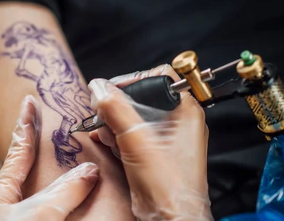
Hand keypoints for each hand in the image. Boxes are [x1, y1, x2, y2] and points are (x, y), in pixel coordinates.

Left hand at [0, 95, 98, 220]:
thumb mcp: (40, 214)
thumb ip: (65, 190)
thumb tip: (89, 170)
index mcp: (1, 195)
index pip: (18, 149)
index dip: (26, 124)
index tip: (29, 102)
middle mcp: (10, 205)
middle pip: (26, 165)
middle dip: (35, 143)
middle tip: (44, 124)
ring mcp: (22, 217)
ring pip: (39, 188)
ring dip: (50, 172)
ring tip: (56, 156)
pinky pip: (51, 206)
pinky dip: (59, 194)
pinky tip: (62, 196)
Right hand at [88, 65, 212, 220]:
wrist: (169, 218)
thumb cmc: (168, 186)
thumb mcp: (136, 139)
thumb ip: (115, 109)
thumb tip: (98, 87)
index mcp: (185, 111)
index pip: (158, 77)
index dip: (132, 80)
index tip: (110, 90)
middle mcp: (178, 122)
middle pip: (142, 97)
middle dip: (117, 106)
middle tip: (102, 112)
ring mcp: (166, 138)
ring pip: (134, 116)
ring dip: (114, 122)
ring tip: (104, 131)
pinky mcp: (154, 152)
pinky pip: (132, 134)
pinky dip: (117, 135)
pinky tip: (107, 140)